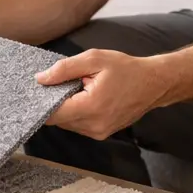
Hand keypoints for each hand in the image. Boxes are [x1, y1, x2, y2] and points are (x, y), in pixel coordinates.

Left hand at [37, 49, 172, 139]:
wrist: (154, 83)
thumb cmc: (126, 69)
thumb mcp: (94, 59)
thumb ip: (64, 69)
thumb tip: (41, 79)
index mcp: (90, 108)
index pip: (52, 114)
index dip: (41, 101)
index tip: (38, 89)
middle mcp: (94, 126)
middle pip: (58, 120)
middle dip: (54, 102)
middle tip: (59, 83)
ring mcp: (99, 132)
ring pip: (67, 123)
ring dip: (66, 108)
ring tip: (77, 89)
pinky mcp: (102, 133)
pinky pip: (78, 125)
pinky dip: (75, 112)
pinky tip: (84, 97)